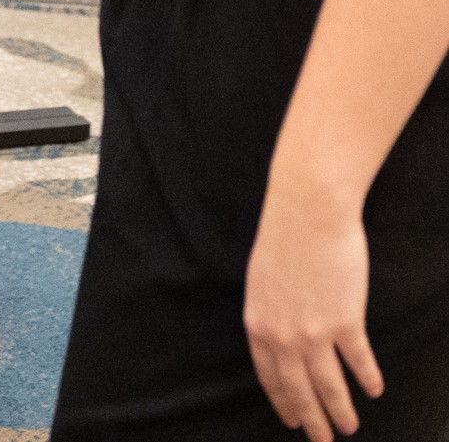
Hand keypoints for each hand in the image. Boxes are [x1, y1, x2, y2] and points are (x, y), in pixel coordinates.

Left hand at [244, 176, 382, 440]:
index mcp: (258, 322)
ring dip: (341, 411)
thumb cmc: (283, 238)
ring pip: (329, 386)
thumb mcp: (261, 280)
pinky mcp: (345, 322)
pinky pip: (358, 363)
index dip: (283, 401)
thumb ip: (271, 313)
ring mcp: (314, 331)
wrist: (306, 212)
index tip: (293, 420)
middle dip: (312, 420)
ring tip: (350, 427)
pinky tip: (374, 390)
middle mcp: (282, 334)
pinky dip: (367, 379)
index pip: (269, 375)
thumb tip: (282, 340)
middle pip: (298, 389)